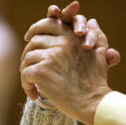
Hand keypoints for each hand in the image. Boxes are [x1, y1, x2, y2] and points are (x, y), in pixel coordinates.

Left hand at [20, 2, 116, 124]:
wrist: (93, 104)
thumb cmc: (96, 82)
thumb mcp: (100, 54)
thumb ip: (96, 35)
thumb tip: (92, 20)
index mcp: (72, 36)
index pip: (49, 23)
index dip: (36, 28)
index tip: (28, 36)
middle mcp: (61, 43)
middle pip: (34, 41)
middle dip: (28, 53)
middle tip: (27, 66)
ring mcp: (50, 56)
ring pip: (27, 58)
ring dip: (26, 70)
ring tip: (32, 83)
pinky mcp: (41, 71)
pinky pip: (25, 73)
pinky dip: (26, 84)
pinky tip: (34, 94)